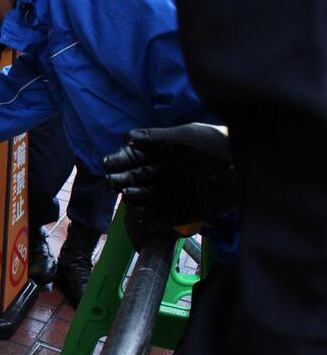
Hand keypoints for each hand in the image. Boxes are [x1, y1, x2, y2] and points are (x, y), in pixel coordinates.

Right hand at [103, 124, 235, 244]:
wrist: (246, 166)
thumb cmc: (215, 145)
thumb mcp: (185, 136)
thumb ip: (155, 137)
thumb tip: (126, 138)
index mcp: (162, 154)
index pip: (134, 158)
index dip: (120, 161)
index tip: (108, 164)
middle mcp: (165, 174)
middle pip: (136, 179)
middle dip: (122, 180)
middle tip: (111, 183)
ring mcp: (175, 193)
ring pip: (147, 198)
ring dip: (135, 198)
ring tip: (128, 195)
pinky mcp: (187, 211)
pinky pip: (164, 217)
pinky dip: (152, 218)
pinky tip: (142, 214)